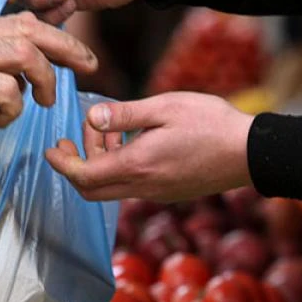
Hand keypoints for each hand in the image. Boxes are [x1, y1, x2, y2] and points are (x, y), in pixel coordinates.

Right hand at [0, 7, 96, 127]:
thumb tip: (8, 73)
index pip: (20, 21)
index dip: (52, 36)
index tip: (70, 52)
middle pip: (34, 30)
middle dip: (68, 47)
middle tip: (89, 66)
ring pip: (27, 55)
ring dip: (44, 81)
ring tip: (43, 102)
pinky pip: (7, 90)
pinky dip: (14, 106)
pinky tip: (2, 120)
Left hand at [45, 92, 252, 201]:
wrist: (251, 153)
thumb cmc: (211, 124)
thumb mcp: (164, 107)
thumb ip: (124, 115)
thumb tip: (92, 118)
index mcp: (137, 166)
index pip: (83, 176)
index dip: (62, 164)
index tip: (51, 149)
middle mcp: (143, 187)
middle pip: (91, 190)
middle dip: (75, 166)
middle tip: (73, 139)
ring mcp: (157, 194)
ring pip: (112, 188)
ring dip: (100, 163)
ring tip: (110, 131)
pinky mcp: (168, 193)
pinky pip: (132, 186)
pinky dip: (120, 167)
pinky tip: (133, 142)